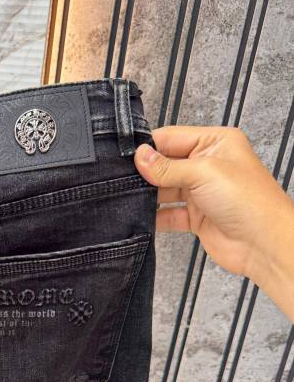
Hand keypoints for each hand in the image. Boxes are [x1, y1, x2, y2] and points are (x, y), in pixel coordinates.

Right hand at [134, 125, 293, 320]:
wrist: (263, 243)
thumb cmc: (248, 201)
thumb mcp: (204, 173)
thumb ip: (168, 166)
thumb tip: (140, 156)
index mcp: (215, 143)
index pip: (172, 138)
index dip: (149, 147)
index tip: (125, 157)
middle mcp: (207, 165)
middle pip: (166, 164)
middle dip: (145, 172)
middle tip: (118, 179)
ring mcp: (201, 192)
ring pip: (165, 190)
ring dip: (147, 196)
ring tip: (124, 198)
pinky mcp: (196, 217)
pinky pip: (168, 214)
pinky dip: (154, 217)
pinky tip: (139, 218)